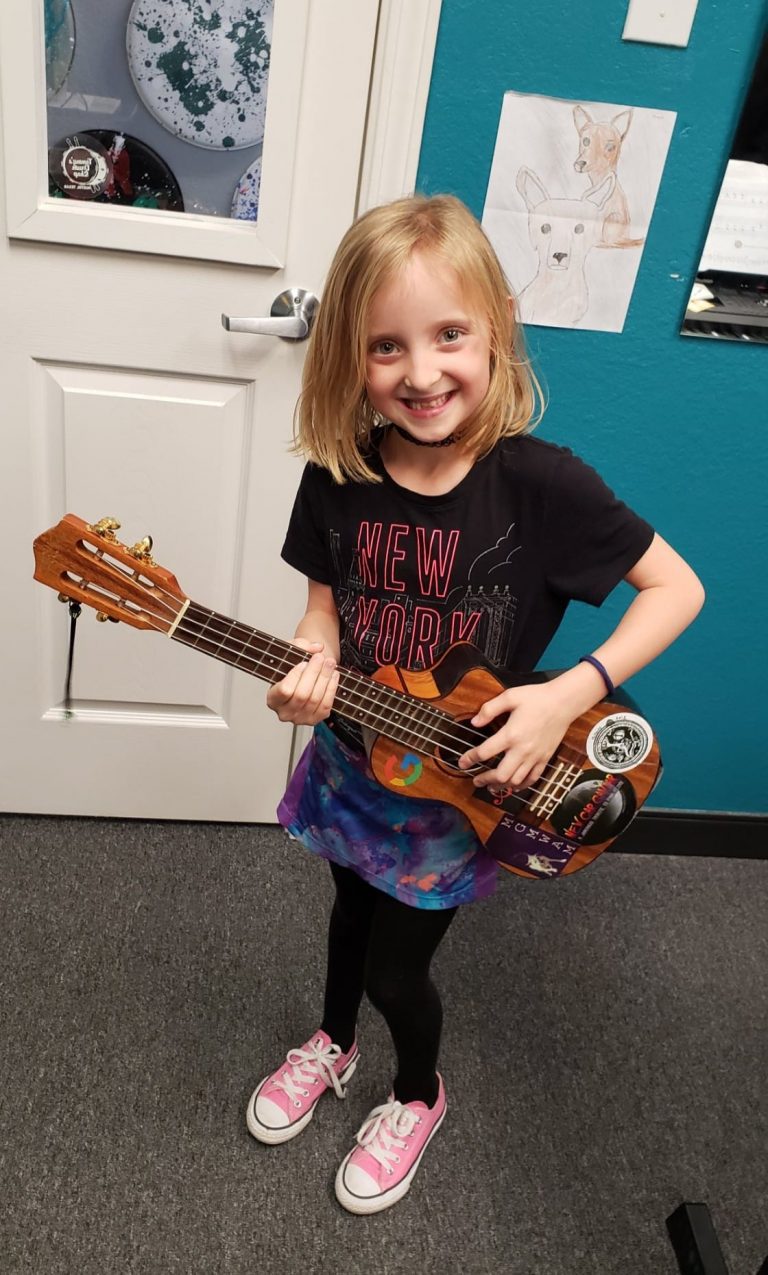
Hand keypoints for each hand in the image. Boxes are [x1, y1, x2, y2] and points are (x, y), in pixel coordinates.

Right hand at [266, 638, 339, 725]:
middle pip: (302, 695)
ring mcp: (300, 718)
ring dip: (325, 679)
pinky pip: (326, 705)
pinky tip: (333, 676)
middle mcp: (284, 712)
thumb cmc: (292, 668)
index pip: (284, 690)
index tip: (303, 663)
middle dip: (314, 673)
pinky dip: (331, 689)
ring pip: (315, 700)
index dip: (296, 676)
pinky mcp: (315, 720)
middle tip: (321, 658)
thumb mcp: (290, 652)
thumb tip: (316, 647)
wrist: (302, 680)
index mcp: (273, 698)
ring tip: (329, 663)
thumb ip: (300, 645)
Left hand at [457, 682, 573, 790]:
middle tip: (476, 780)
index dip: (470, 759)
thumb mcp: (510, 696)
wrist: (563, 703)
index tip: (462, 763)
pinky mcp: (545, 758)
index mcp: (511, 734)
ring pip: (516, 780)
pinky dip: (521, 785)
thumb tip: (475, 722)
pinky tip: (514, 786)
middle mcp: (522, 749)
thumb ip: (490, 709)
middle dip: (485, 779)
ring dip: (501, 786)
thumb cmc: (536, 698)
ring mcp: (535, 757)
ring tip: (491, 787)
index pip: (485, 752)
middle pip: (501, 774)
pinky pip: (533, 778)